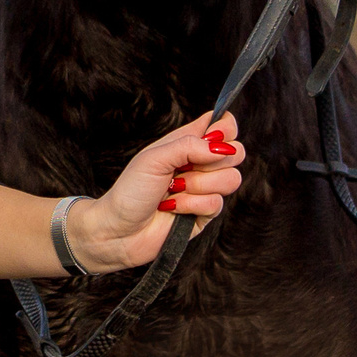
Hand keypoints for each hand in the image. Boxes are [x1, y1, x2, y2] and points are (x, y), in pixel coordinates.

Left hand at [69, 110, 245, 272]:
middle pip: (237, 152)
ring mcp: (205, 189)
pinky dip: (192, 205)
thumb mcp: (154, 158)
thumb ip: (189, 145)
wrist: (119, 231)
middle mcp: (200, 164)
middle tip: (185, 168)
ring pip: (231, 179)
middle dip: (213, 161)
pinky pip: (217, 204)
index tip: (212, 138)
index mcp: (188, 143)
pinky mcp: (205, 214)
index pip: (224, 126)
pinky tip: (173, 207)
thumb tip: (223, 146)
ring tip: (174, 189)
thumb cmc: (130, 190)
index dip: (225, 129)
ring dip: (198, 185)